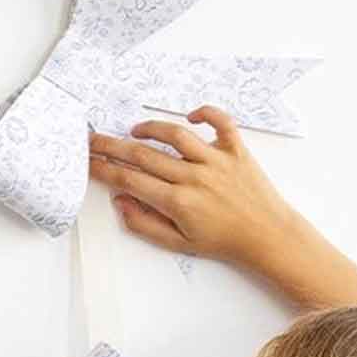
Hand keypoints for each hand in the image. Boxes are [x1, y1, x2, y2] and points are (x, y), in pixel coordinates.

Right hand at [87, 106, 307, 271]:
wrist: (268, 235)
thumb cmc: (224, 242)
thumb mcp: (179, 243)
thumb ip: (145, 224)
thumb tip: (121, 202)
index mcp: (177, 202)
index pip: (130, 179)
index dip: (104, 169)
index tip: (89, 162)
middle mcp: (194, 177)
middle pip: (143, 155)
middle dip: (113, 146)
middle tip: (95, 139)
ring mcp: (216, 160)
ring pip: (175, 135)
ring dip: (150, 128)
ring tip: (135, 130)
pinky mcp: (236, 150)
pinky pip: (221, 122)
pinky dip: (206, 113)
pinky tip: (190, 116)